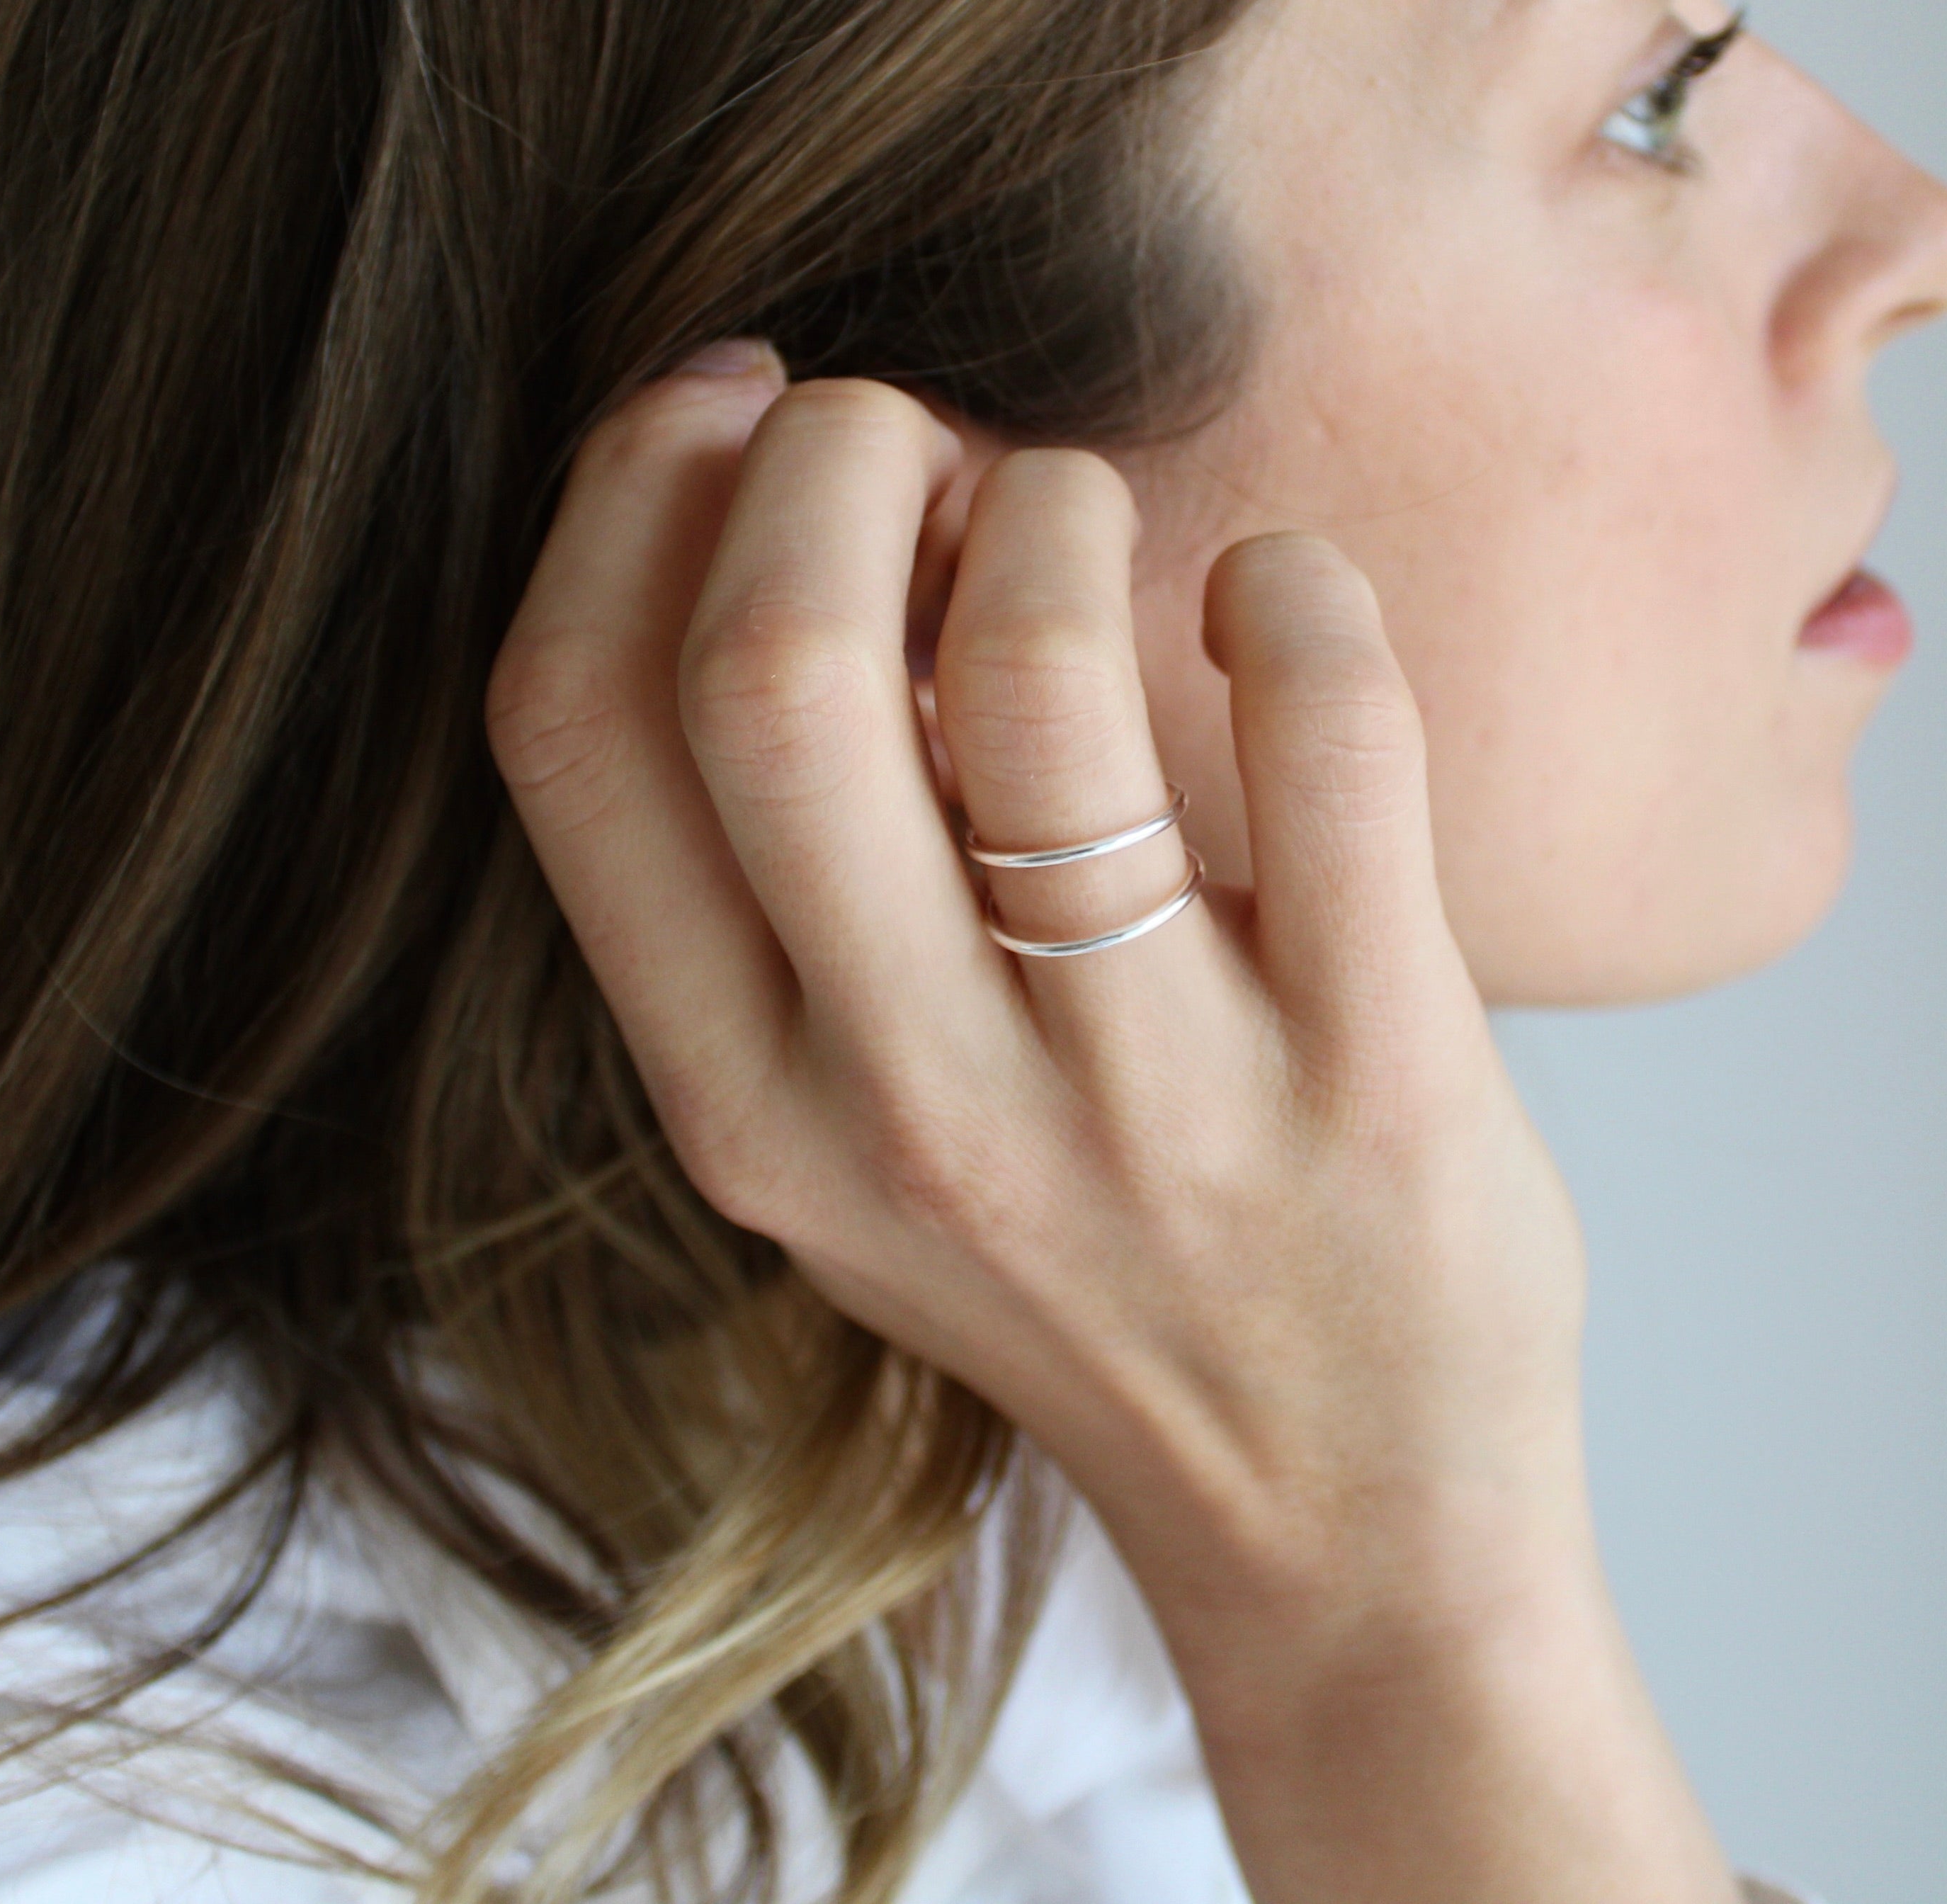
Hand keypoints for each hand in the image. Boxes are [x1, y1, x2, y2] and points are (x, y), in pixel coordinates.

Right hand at [487, 356, 1733, 1901]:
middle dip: (833, 460)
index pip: (567, 736)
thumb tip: (783, 502)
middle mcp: (908, 1113)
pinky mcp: (1379, 1081)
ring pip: (1040, 678)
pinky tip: (1273, 609)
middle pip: (771, 673)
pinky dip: (1293, 595)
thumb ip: (778, 885)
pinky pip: (1330, 730)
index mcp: (744, 1105)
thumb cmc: (1083, 1276)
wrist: (1340, 1539)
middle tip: (929, 444)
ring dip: (1059, 507)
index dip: (625, 501)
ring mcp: (1146, 1108)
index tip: (731, 407)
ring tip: (1093, 531)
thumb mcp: (849, 1132)